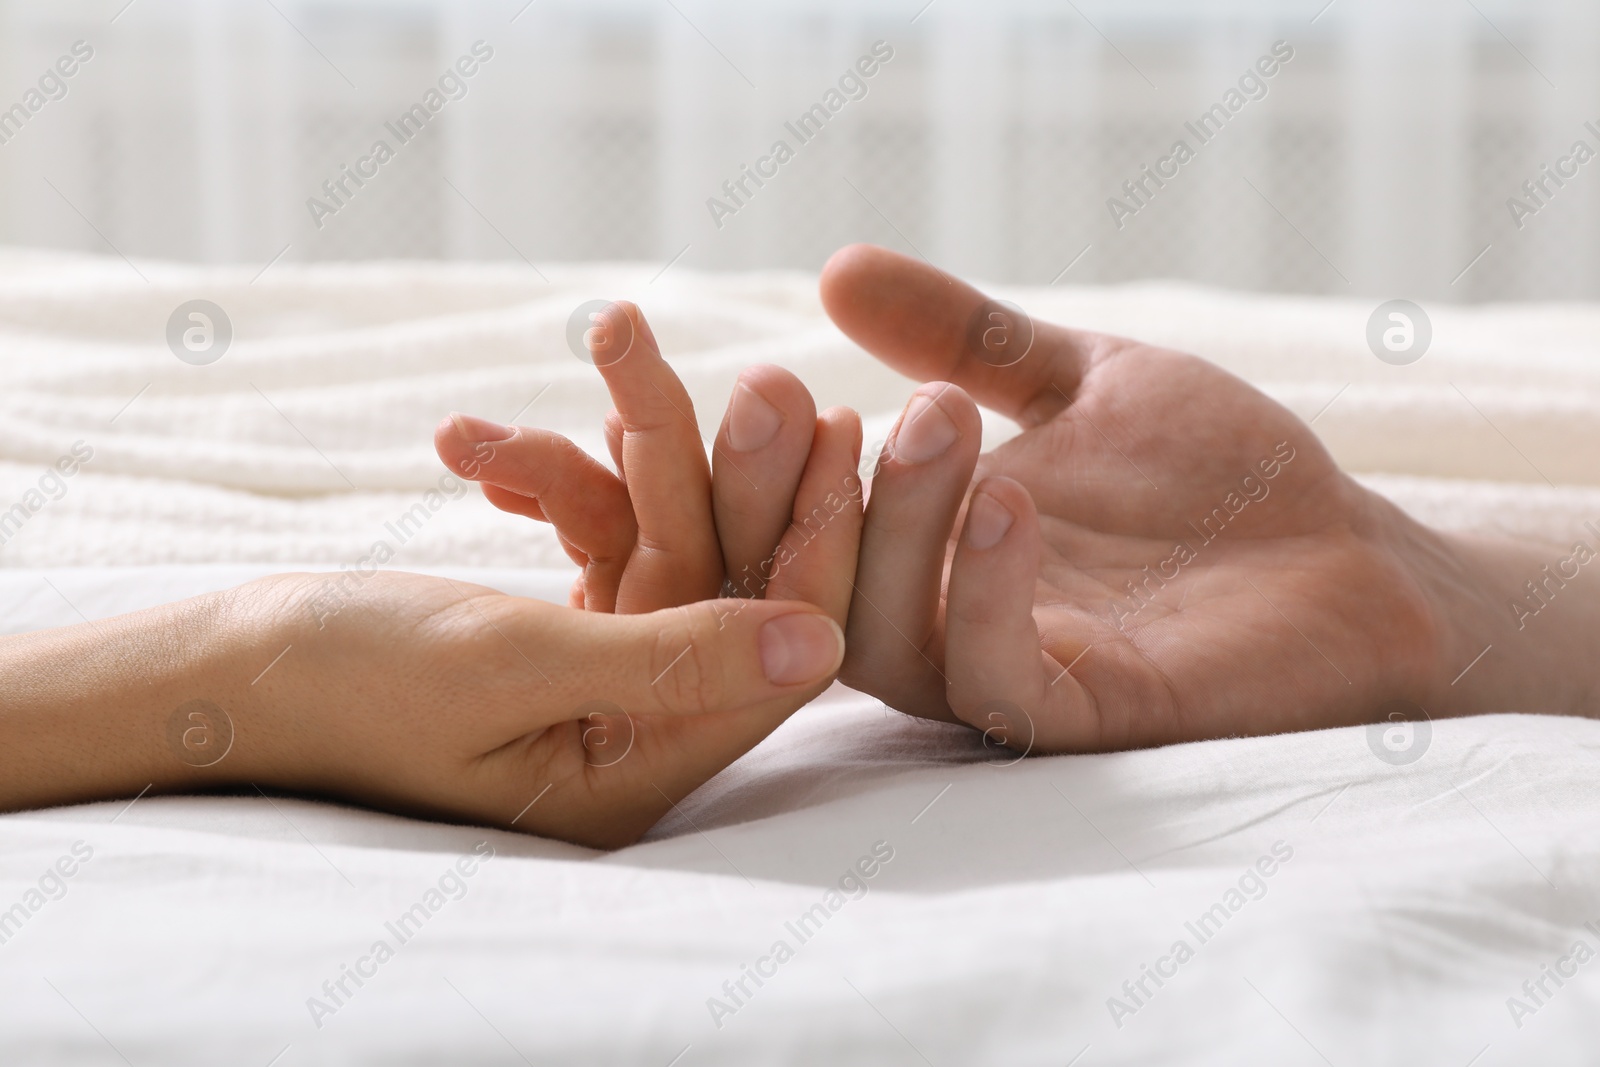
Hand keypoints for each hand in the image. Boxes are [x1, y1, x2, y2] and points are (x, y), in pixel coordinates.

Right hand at [0, 301, 864, 848]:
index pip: (765, 659)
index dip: (810, 547)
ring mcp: (602, 681)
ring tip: (615, 332)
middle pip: (725, 589)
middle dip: (736, 475)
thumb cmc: (342, 686)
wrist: (219, 678)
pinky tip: (484, 440)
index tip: (846, 434)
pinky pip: (598, 536)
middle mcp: (635, 735)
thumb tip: (825, 645)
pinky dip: (558, 477)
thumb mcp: (508, 665)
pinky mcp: (565, 633)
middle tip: (772, 376)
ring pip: (660, 541)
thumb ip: (668, 658)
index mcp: (637, 773)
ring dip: (628, 448)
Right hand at [820, 244, 1592, 750]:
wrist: (1351, 554)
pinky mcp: (1092, 715)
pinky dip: (984, 599)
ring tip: (934, 422)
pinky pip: (999, 683)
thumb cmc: (1212, 477)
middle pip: (804, 598)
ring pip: (884, 645)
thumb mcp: (1078, 379)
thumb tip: (839, 267)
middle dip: (786, 503)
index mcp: (923, 551)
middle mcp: (942, 624)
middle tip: (803, 399)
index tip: (769, 376)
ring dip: (892, 531)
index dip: (757, 469)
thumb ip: (965, 338)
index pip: (793, 533)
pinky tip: (1011, 504)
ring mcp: (1013, 674)